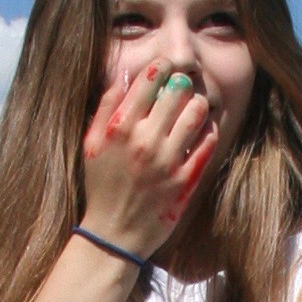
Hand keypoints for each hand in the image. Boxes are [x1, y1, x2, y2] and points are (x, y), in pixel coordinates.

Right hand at [80, 63, 219, 258]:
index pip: (149, 79)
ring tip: (193, 107)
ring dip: (198, 104)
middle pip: (178, 90)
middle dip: (182, 83)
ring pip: (197, 112)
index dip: (161, 67)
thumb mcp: (92, 144)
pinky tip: (203, 129)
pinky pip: (207, 143)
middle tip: (181, 87)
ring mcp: (168, 161)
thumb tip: (124, 75)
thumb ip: (107, 107)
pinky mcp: (186, 180)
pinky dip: (209, 130)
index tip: (165, 69)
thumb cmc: (101, 186)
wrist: (114, 234)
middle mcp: (145, 140)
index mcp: (120, 128)